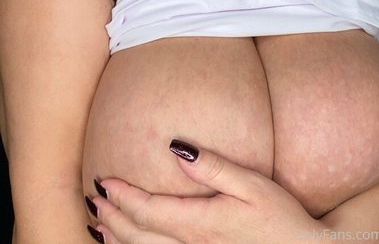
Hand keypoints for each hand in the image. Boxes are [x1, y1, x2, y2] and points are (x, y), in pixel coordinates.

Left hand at [86, 139, 325, 243]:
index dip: (123, 196)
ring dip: (118, 238)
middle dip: (112, 217)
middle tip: (93, 199)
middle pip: (139, 234)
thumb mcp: (250, 185)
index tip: (104, 180)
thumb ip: (212, 167)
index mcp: (200, 223)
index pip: (148, 210)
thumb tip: (176, 149)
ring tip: (100, 224)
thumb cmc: (280, 218)